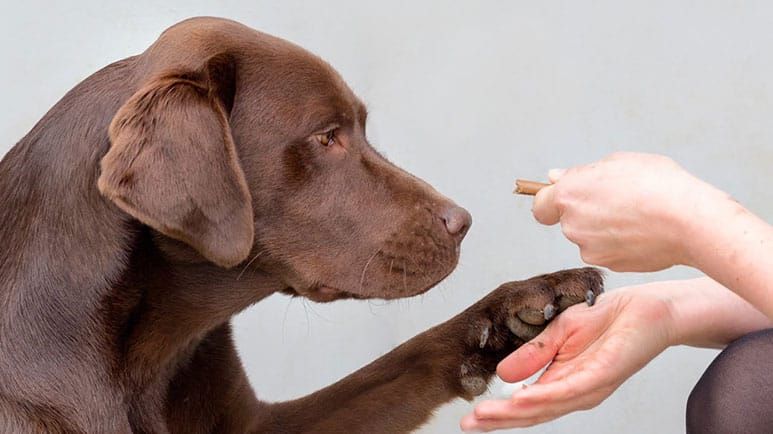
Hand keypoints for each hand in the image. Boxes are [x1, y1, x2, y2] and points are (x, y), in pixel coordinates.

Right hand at [460, 285, 673, 431]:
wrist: (647, 308)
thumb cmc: (608, 319)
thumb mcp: (559, 333)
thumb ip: (533, 354)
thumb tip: (503, 374)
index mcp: (563, 382)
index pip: (526, 404)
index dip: (497, 413)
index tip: (469, 418)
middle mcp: (575, 392)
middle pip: (532, 413)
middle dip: (498, 420)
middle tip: (468, 424)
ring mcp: (589, 387)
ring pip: (546, 406)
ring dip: (513, 412)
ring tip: (485, 415)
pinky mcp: (602, 374)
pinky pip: (568, 389)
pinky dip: (542, 396)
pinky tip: (520, 397)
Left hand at [531, 152, 730, 271]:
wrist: (690, 222)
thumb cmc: (658, 185)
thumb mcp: (618, 162)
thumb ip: (581, 173)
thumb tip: (556, 178)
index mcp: (569, 194)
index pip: (540, 206)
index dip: (551, 202)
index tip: (566, 198)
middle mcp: (572, 225)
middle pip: (570, 220)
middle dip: (587, 211)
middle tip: (619, 200)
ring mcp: (590, 248)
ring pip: (589, 237)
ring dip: (604, 228)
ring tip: (637, 215)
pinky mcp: (608, 264)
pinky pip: (608, 251)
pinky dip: (619, 244)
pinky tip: (643, 232)